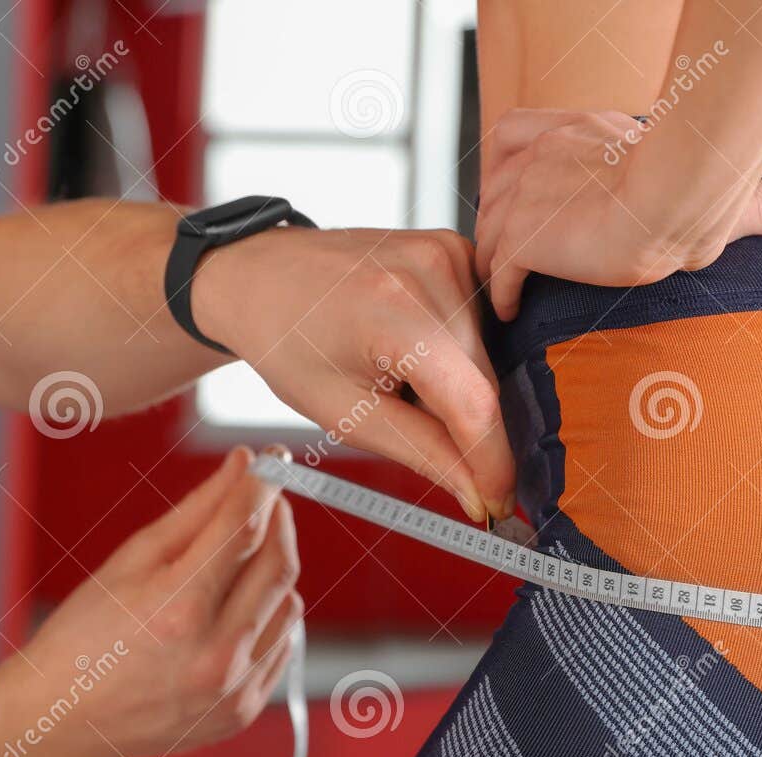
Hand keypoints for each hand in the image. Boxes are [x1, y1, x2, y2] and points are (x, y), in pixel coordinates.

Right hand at [0, 447, 300, 756]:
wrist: (62, 722)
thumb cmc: (84, 635)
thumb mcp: (130, 562)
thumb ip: (197, 511)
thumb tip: (244, 463)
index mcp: (178, 610)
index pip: (243, 528)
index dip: (264, 483)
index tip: (272, 458)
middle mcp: (215, 655)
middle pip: (279, 564)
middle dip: (277, 521)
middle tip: (262, 500)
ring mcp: (233, 689)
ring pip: (288, 604)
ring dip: (273, 571)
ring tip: (236, 562)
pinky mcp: (243, 711)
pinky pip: (283, 646)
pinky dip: (268, 617)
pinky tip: (234, 610)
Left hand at [194, 227, 513, 521]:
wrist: (262, 276)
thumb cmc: (289, 343)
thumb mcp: (344, 414)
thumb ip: (423, 454)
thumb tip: (479, 494)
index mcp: (391, 313)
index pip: (473, 403)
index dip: (494, 462)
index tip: (500, 503)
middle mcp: (429, 271)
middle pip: (485, 383)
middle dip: (472, 432)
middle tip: (432, 448)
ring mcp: (447, 252)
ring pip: (489, 358)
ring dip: (461, 391)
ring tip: (402, 382)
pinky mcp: (456, 248)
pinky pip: (482, 325)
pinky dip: (460, 356)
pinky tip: (417, 353)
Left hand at [475, 109, 761, 319]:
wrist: (674, 200)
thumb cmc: (703, 194)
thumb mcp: (721, 192)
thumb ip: (758, 199)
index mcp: (575, 130)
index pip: (512, 139)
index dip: (510, 173)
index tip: (528, 211)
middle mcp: (541, 154)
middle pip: (492, 190)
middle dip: (500, 224)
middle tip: (517, 260)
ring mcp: (525, 193)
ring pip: (489, 231)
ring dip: (498, 262)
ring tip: (515, 292)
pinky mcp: (521, 233)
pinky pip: (496, 269)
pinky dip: (501, 292)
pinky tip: (514, 311)